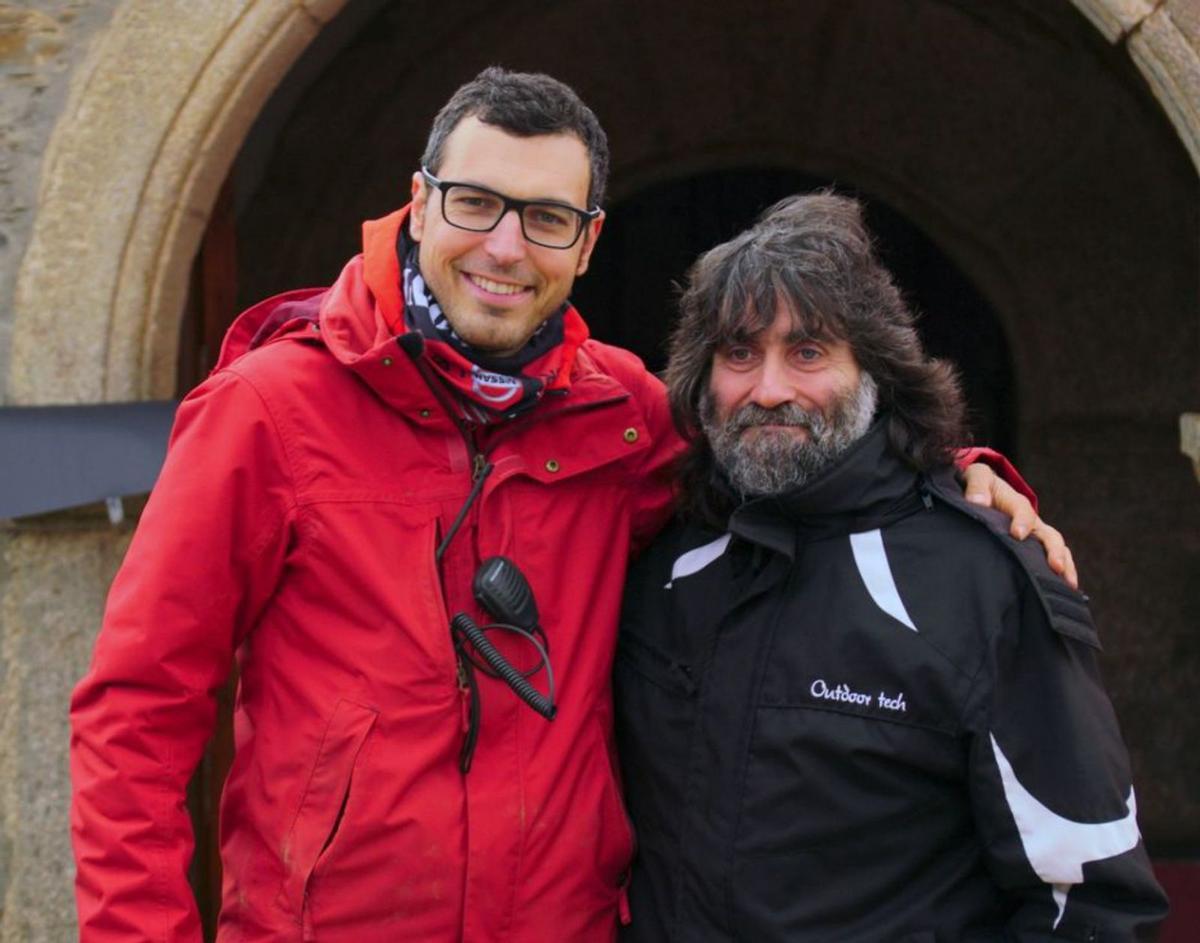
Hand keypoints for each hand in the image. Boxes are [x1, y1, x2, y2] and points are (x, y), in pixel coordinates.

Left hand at [962, 463, 1077, 589]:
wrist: (984, 491)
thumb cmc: (980, 486)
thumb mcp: (976, 477)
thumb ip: (977, 486)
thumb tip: (979, 502)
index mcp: (1016, 503)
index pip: (1023, 511)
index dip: (1022, 521)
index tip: (1017, 534)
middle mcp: (1031, 521)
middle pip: (1049, 535)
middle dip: (1054, 550)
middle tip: (1055, 566)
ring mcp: (1036, 536)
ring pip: (1056, 549)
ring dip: (1064, 565)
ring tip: (1069, 585)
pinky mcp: (1034, 548)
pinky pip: (1052, 560)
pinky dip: (1062, 573)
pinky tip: (1065, 592)